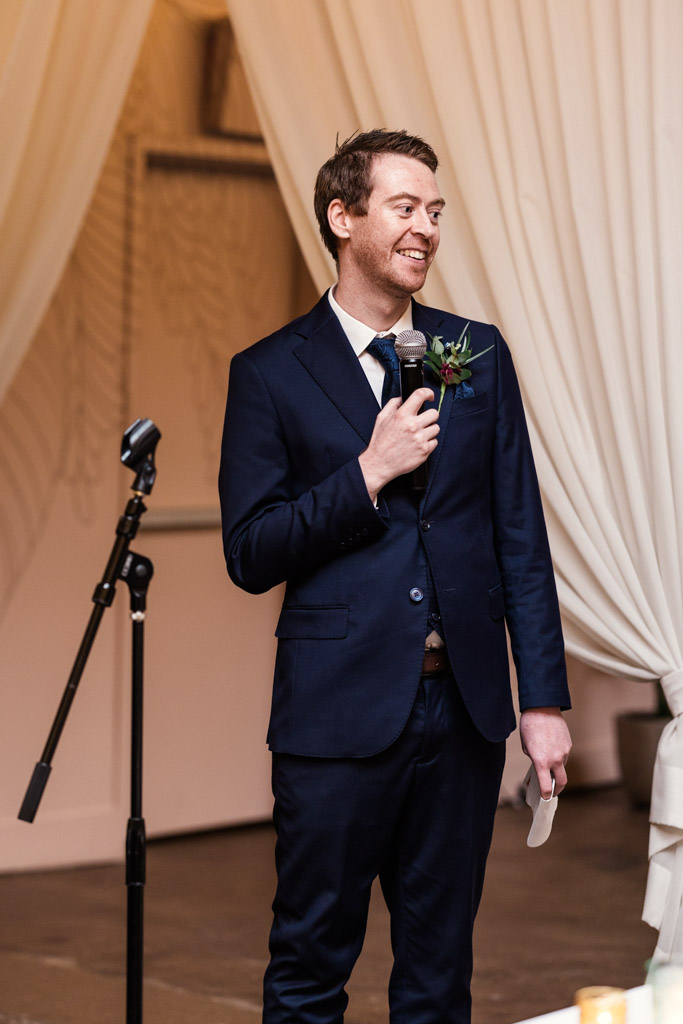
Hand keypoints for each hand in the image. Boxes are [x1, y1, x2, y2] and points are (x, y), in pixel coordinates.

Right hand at [358, 387, 438, 501]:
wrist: (379, 464)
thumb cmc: (380, 443)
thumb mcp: (381, 418)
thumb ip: (393, 404)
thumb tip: (403, 398)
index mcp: (401, 415)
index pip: (420, 395)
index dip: (428, 393)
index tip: (430, 396)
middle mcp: (412, 426)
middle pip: (434, 413)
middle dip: (429, 416)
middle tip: (422, 422)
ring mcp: (420, 439)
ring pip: (436, 428)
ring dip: (429, 430)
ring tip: (418, 435)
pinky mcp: (424, 451)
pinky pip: (434, 442)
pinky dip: (428, 443)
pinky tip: (418, 445)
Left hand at [519, 707, 571, 798]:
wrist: (542, 708)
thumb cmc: (530, 726)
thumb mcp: (526, 746)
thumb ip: (534, 759)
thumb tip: (539, 767)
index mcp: (542, 761)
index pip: (546, 786)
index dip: (546, 795)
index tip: (545, 798)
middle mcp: (555, 759)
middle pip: (561, 782)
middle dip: (557, 789)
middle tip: (552, 791)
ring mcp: (564, 752)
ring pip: (562, 766)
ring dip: (556, 767)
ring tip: (546, 758)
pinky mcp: (568, 744)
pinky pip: (564, 755)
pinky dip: (558, 755)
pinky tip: (551, 747)